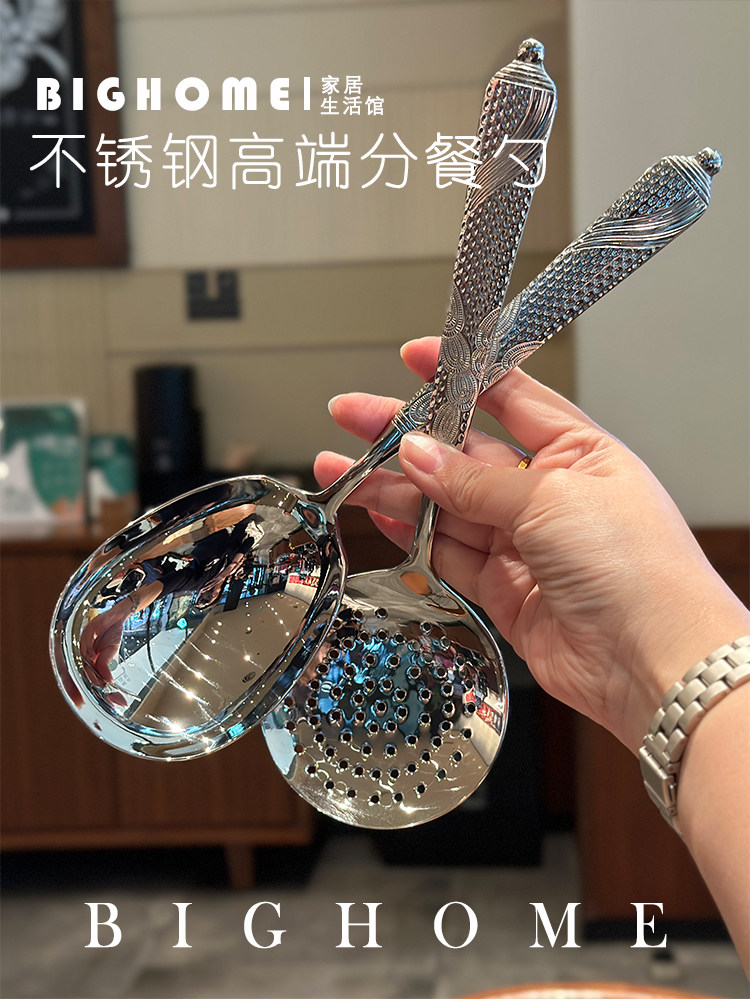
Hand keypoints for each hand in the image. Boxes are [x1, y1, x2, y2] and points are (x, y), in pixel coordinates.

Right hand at [316, 337, 749, 753]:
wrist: (652, 662)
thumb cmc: (636, 569)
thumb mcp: (550, 499)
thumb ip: (474, 481)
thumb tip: (417, 453)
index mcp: (577, 452)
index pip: (511, 397)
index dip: (460, 376)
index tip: (415, 358)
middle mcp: (549, 494)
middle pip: (464, 453)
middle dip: (406, 434)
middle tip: (354, 417)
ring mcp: (525, 544)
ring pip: (446, 506)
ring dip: (395, 487)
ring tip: (343, 470)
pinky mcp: (505, 590)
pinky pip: (447, 554)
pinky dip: (412, 535)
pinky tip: (378, 513)